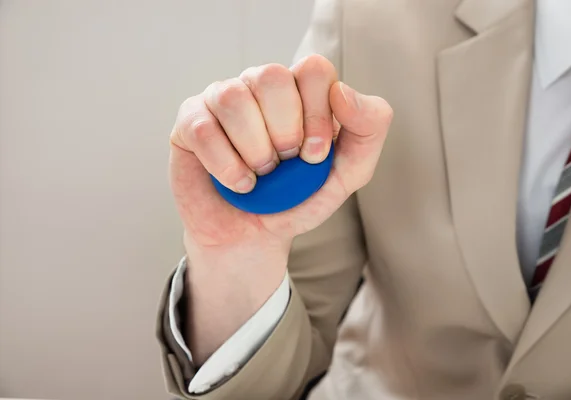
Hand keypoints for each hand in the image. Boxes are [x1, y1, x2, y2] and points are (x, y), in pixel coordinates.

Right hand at [168, 54, 392, 361]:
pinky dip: (226, 166)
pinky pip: (203, 129)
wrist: (253, 236)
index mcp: (299, 89)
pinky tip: (239, 184)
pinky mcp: (190, 122)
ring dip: (255, 151)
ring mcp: (221, 99)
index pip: (313, 69)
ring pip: (233, 98)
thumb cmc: (297, 199)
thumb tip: (343, 92)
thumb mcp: (348, 173)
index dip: (318, 114)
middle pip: (272, 76)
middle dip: (285, 133)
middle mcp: (259, 85)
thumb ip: (368, 129)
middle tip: (284, 165)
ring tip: (261, 175)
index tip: (315, 156)